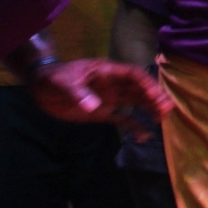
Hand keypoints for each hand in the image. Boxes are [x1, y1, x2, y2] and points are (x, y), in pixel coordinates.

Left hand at [27, 59, 170, 139]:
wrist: (40, 88)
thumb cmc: (53, 78)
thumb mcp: (63, 82)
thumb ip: (78, 93)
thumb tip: (94, 106)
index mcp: (107, 72)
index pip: (132, 74)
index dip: (145, 82)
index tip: (153, 93)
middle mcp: (113, 85)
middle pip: (139, 89)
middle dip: (154, 97)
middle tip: (166, 108)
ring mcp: (110, 99)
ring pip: (136, 103)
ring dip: (149, 109)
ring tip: (162, 119)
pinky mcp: (103, 113)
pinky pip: (123, 119)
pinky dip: (134, 126)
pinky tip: (144, 136)